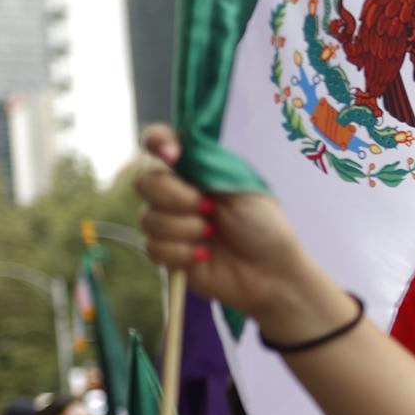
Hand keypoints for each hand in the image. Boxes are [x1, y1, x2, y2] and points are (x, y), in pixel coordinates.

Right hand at [136, 127, 351, 341]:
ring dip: (184, 228)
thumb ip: (204, 164)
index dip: (157, 142)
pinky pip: (153, 248)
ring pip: (147, 219)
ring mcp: (171, 224)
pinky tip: (205, 256)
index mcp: (196, 171)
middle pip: (144, 182)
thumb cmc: (263, 226)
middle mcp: (178, 194)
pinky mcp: (168, 254)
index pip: (159, 143)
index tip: (172, 155)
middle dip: (175, 197)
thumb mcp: (239, 186)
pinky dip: (181, 252)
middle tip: (209, 209)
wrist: (271, 273)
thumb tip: (176, 146)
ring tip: (212, 234)